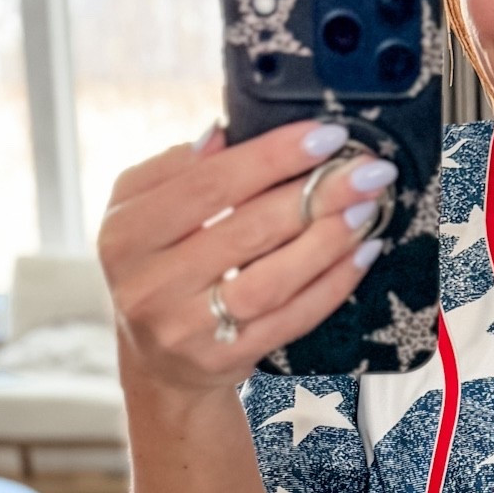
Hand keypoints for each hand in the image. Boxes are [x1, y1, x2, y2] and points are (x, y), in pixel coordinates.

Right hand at [96, 117, 396, 392]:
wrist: (156, 360)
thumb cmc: (156, 267)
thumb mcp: (139, 211)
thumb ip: (174, 167)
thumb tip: (221, 132)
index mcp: (127, 232)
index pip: (208, 183)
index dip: (272, 156)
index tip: (324, 136)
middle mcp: (151, 283)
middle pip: (246, 230)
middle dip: (314, 195)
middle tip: (365, 171)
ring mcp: (188, 328)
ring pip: (271, 280)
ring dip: (326, 242)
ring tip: (365, 209)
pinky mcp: (225, 359)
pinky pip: (290, 320)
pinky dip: (331, 285)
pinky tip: (360, 255)